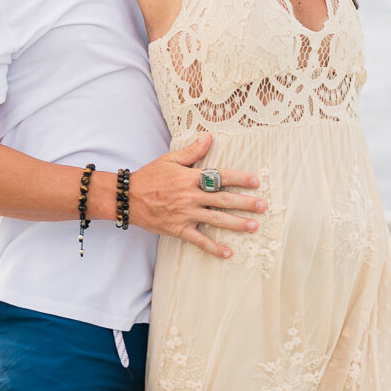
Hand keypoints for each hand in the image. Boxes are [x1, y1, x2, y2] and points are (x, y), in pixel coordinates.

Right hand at [128, 132, 264, 257]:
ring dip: (236, 224)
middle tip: (263, 206)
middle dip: (245, 203)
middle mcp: (191, 196)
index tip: (256, 182)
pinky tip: (228, 252)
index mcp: (190, 178)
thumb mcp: (169, 159)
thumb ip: (191, 151)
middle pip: (223, 200)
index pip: (221, 177)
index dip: (240, 179)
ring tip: (253, 226)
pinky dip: (214, 247)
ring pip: (216, 219)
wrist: (128, 198)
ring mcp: (186, 214)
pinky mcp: (179, 229)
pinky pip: (199, 240)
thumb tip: (208, 137)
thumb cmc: (149, 176)